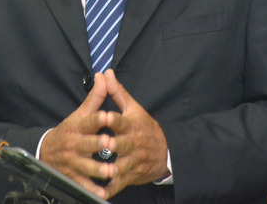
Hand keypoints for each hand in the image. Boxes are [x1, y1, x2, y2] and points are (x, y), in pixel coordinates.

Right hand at [39, 73, 115, 198]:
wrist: (46, 152)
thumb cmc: (69, 130)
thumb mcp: (80, 113)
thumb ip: (95, 98)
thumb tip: (103, 76)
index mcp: (78, 127)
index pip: (87, 121)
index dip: (96, 119)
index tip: (106, 116)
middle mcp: (74, 144)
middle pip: (86, 144)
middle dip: (98, 143)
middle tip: (110, 142)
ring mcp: (73, 161)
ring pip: (85, 166)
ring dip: (97, 169)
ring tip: (110, 170)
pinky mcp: (73, 176)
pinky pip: (83, 184)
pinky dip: (92, 189)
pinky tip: (103, 192)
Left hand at [102, 69, 169, 197]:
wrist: (165, 153)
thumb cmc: (145, 128)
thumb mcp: (134, 108)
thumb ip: (117, 92)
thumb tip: (105, 73)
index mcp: (132, 126)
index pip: (123, 121)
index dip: (115, 119)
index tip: (106, 116)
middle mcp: (133, 144)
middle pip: (124, 144)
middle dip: (116, 144)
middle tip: (107, 143)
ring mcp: (133, 161)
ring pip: (123, 165)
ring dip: (114, 169)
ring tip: (104, 171)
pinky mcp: (131, 175)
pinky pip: (120, 183)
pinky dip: (112, 188)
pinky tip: (102, 192)